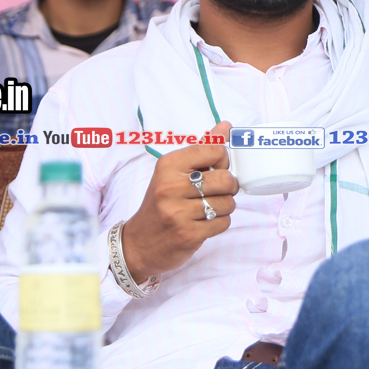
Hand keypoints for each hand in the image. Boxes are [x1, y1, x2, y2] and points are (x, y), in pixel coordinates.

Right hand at [121, 120, 237, 280]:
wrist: (140, 242)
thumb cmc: (161, 202)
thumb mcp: (174, 171)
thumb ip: (202, 148)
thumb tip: (226, 126)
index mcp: (168, 165)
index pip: (215, 150)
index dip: (222, 161)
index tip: (214, 170)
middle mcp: (170, 187)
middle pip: (226, 179)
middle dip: (228, 187)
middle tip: (217, 191)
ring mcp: (178, 212)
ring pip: (228, 203)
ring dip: (224, 207)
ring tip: (207, 208)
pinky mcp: (187, 234)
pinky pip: (223, 223)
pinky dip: (219, 222)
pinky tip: (204, 222)